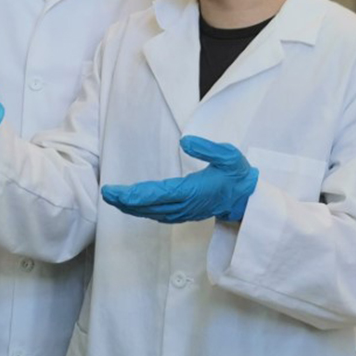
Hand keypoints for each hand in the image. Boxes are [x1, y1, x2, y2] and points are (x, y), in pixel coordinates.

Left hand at [102, 135, 258, 222]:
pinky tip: (133, 206)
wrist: (248, 198)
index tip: (117, 193)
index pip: (159, 194)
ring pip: (153, 212)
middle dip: (126, 201)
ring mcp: (185, 211)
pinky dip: (143, 210)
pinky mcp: (185, 213)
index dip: (136, 195)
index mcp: (194, 191)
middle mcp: (186, 204)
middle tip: (107, 193)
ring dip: (132, 207)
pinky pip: (160, 214)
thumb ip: (208, 149)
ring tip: (114, 198)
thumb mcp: (229, 156)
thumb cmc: (238, 174)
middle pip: (150, 205)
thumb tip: (185, 142)